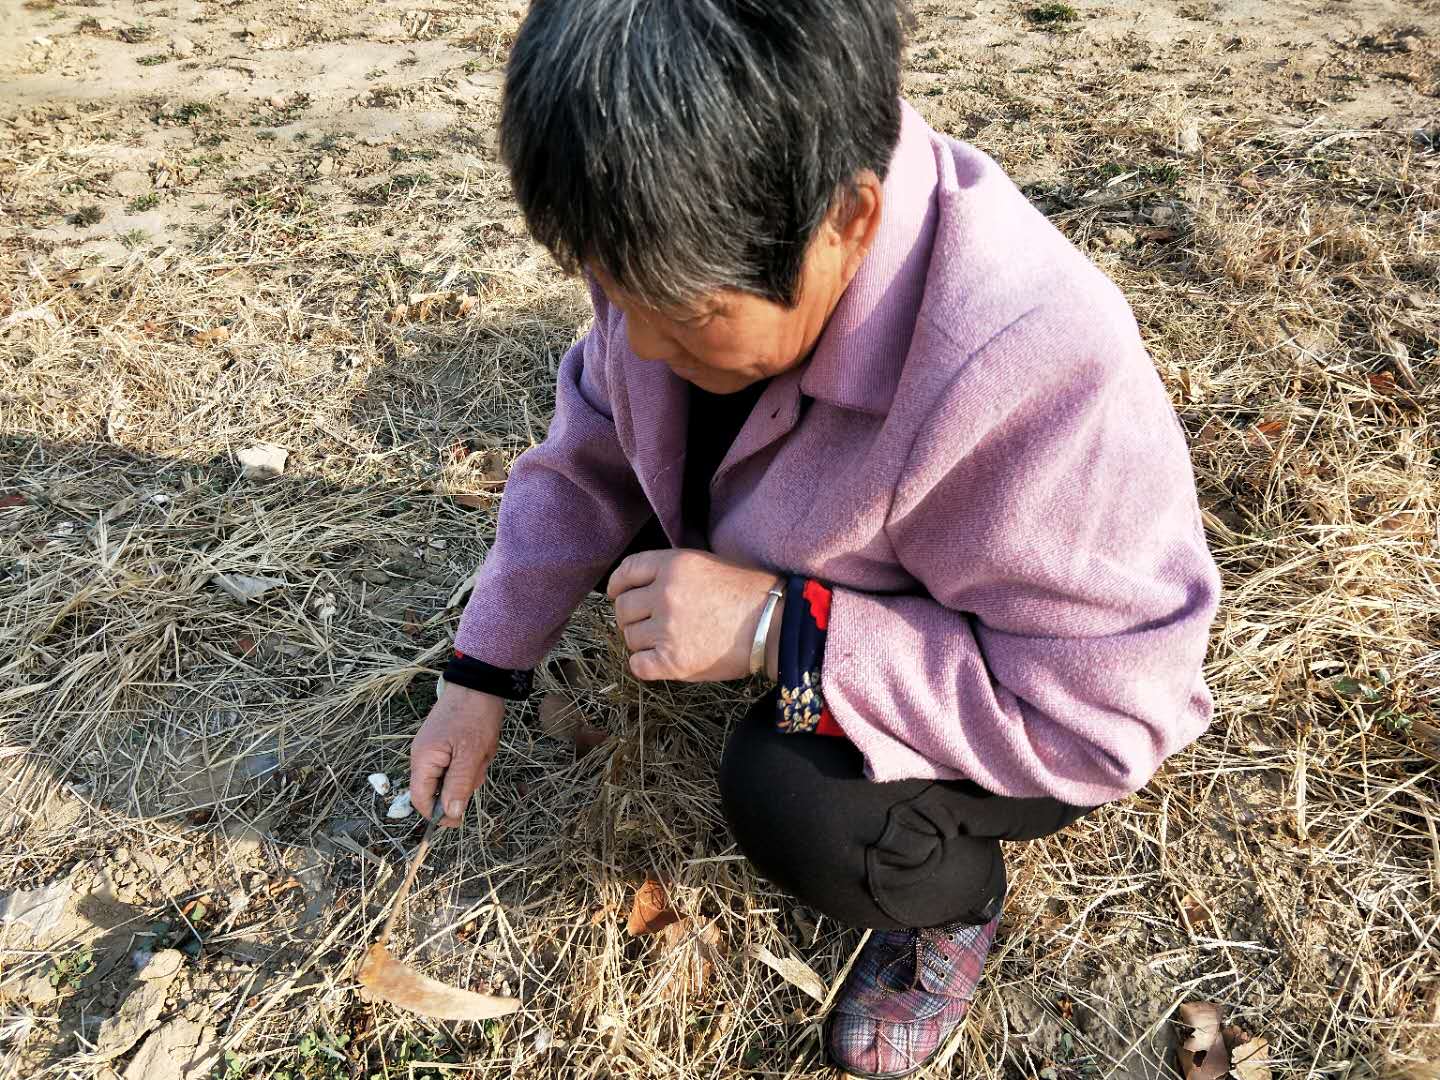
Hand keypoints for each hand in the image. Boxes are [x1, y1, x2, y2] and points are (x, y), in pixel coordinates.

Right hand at [409, 683, 504, 826]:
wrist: (480, 682)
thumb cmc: (474, 716)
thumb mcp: (471, 754)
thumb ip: (458, 785)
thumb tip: (450, 815)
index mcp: (423, 759)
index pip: (420, 799)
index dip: (437, 814)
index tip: (459, 820)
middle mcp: (424, 756)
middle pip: (440, 788)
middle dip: (464, 782)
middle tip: (480, 764)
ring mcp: (435, 749)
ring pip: (453, 776)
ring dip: (472, 769)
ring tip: (484, 749)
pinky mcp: (447, 743)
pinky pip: (459, 763)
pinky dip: (473, 759)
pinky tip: (483, 745)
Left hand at [606, 549, 782, 681]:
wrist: (775, 624)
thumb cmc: (748, 593)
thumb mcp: (706, 564)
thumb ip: (672, 571)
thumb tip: (643, 586)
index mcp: (672, 565)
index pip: (626, 572)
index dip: (618, 585)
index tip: (618, 594)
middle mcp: (664, 594)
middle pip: (623, 609)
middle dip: (631, 617)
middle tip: (649, 624)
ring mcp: (667, 629)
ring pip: (630, 638)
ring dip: (643, 642)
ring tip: (667, 641)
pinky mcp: (673, 662)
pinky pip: (638, 665)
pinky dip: (646, 665)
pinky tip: (663, 661)